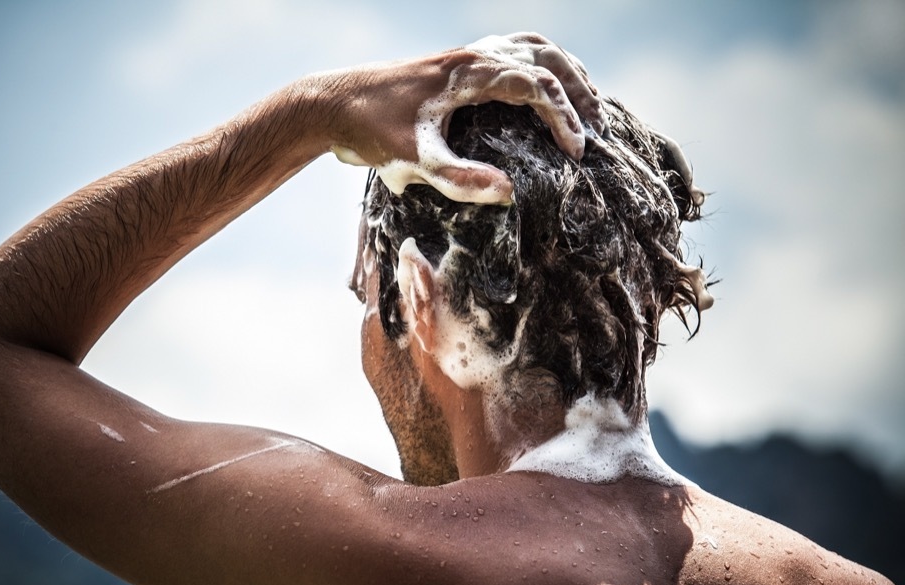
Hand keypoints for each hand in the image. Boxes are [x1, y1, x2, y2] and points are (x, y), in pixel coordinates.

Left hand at [327, 33, 603, 204]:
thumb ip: (459, 179)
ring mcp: (462, 57)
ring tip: (584, 104)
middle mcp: (471, 56)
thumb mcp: (413, 161)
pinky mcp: (453, 66)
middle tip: (598, 124)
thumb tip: (509, 193)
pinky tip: (537, 97)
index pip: (536, 84)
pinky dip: (536, 69)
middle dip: (577, 88)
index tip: (577, 152)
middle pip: (544, 55)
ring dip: (562, 71)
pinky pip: (509, 54)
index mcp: (468, 72)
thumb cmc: (370, 131)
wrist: (330, 104)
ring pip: (529, 47)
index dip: (563, 117)